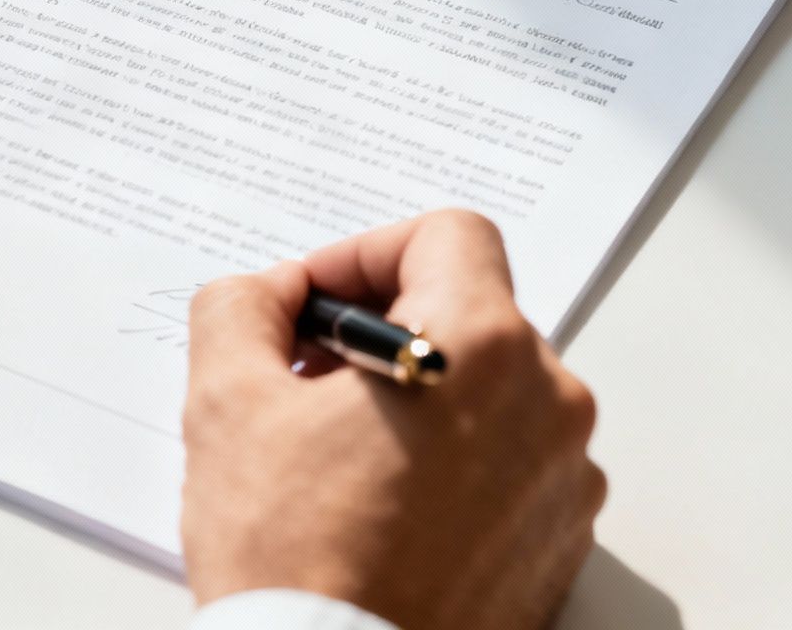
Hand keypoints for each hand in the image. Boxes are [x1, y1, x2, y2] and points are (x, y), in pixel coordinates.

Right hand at [181, 210, 604, 629]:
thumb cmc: (294, 556)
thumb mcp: (227, 402)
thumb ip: (242, 308)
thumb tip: (267, 295)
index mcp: (480, 345)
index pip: (447, 235)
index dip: (365, 254)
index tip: (314, 304)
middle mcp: (548, 402)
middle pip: (469, 315)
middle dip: (382, 330)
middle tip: (305, 379)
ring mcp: (564, 478)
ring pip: (491, 392)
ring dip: (419, 397)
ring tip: (338, 452)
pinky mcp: (561, 542)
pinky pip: (510, 465)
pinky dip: (453, 463)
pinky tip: (381, 505)